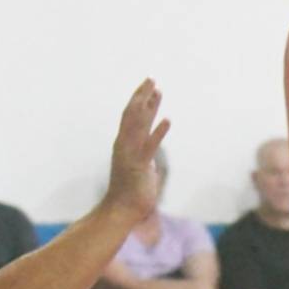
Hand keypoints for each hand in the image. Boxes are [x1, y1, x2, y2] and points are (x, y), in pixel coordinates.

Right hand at [104, 80, 170, 220]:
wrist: (121, 209)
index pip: (131, 116)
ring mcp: (130, 154)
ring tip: (158, 91)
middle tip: (152, 79)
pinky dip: (158, 132)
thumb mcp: (139, 163)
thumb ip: (143, 150)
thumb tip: (150, 140)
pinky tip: (167, 120)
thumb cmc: (131, 189)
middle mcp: (124, 145)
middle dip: (142, 96)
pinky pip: (149, 146)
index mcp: (124, 143)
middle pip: (132, 114)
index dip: (140, 100)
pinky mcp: (139, 166)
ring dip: (148, 107)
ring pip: (138, 124)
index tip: (150, 86)